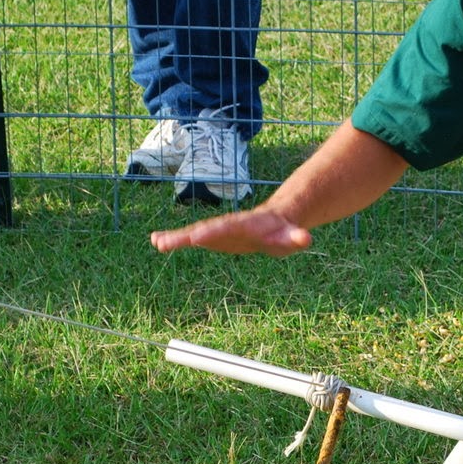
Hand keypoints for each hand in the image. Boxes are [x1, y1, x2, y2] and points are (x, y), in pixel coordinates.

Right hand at [150, 209, 313, 256]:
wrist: (276, 222)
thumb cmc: (285, 232)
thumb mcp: (292, 237)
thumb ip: (296, 238)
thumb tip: (306, 239)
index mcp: (245, 224)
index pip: (228, 228)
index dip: (213, 232)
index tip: (196, 237)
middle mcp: (227, 225)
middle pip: (205, 229)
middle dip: (186, 235)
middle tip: (166, 242)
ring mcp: (219, 231)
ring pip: (194, 233)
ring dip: (175, 238)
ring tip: (156, 241)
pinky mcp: (214, 238)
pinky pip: (193, 238)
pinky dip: (176, 239)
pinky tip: (157, 242)